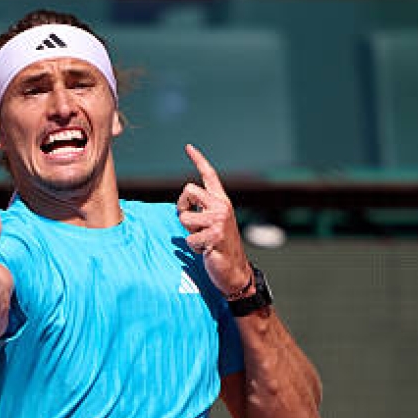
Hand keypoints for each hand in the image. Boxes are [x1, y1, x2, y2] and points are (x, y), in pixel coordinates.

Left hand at [176, 144, 251, 295]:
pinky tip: (206, 250)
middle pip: (188, 190)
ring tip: (202, 240)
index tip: (188, 147)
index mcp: (222, 201)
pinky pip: (188, 238)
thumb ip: (201, 211)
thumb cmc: (220, 247)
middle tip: (190, 222)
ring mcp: (219, 220)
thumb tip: (182, 208)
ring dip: (188, 232)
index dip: (199, 160)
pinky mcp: (214, 235)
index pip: (209, 175)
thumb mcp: (212, 224)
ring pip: (184, 217)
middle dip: (181, 206)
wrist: (235, 271)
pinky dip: (193, 248)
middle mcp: (222, 206)